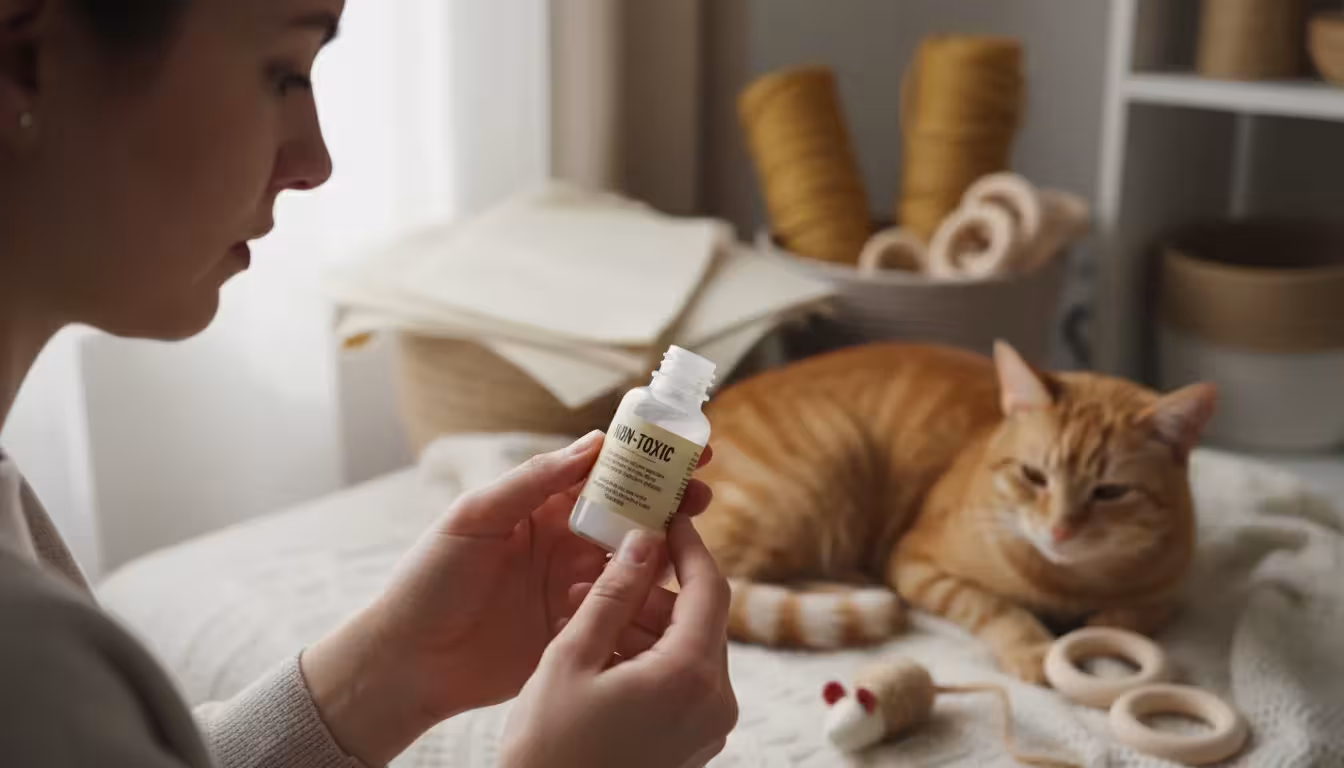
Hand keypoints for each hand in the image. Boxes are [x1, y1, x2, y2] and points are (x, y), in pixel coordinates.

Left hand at [302, 431, 714, 764]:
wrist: (409, 663)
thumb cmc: (429, 581)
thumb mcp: (475, 518)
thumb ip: (532, 482)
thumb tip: (593, 445)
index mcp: (538, 508)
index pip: (600, 472)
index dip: (643, 457)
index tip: (682, 444)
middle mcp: (562, 542)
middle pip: (628, 513)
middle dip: (669, 500)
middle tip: (703, 492)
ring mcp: (573, 587)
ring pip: (633, 560)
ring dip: (666, 547)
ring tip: (693, 541)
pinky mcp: (577, 629)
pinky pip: (622, 609)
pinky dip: (647, 599)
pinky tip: (668, 593)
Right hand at [500, 516, 737, 767]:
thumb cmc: (550, 748)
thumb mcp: (572, 658)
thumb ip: (613, 593)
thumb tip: (643, 540)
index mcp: (691, 676)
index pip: (709, 587)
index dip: (688, 545)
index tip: (666, 516)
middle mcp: (715, 702)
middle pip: (699, 619)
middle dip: (653, 589)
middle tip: (603, 571)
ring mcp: (708, 727)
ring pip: (688, 649)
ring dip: (646, 624)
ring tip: (588, 611)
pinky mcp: (693, 743)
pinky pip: (681, 681)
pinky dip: (648, 657)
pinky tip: (601, 650)